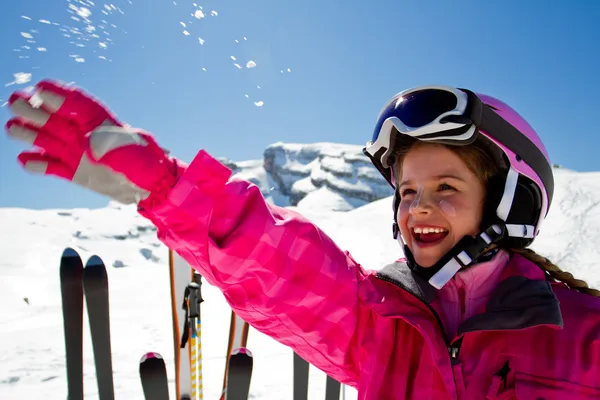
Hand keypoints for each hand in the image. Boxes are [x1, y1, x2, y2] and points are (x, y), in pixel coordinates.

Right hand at [5, 79, 184, 203]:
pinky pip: (51, 166)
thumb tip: (86, 143)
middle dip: (34, 109)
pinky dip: (37, 164)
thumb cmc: (143, 162)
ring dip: (29, 133)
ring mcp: (77, 152)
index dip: (59, 94)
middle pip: (55, 117)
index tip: (40, 88)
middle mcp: (85, 134)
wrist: (150, 187)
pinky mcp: (74, 172)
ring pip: (47, 139)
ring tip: (12, 128)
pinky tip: (23, 160)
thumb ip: (105, 143)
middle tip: (15, 102)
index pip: (77, 103)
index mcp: (100, 121)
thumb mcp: (126, 148)